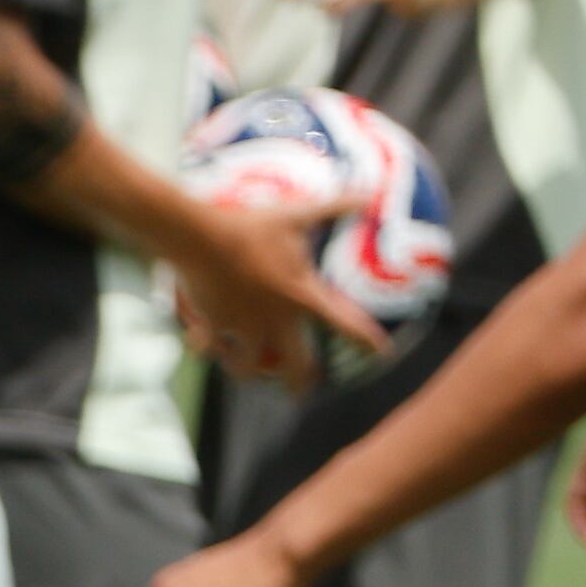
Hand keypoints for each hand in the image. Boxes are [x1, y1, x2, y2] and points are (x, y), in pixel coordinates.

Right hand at [173, 196, 386, 388]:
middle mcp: (276, 320)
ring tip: (247, 372)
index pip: (345, 326)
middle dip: (300, 385)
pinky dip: (208, 349)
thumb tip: (370, 193)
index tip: (382, 353)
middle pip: (296, 366)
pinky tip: (205, 348)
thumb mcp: (297, 214)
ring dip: (249, 372)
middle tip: (300, 393)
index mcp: (302, 296)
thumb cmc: (253, 226)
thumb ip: (336, 207)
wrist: (203, 237)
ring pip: (248, 368)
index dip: (367, 341)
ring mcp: (243, 327)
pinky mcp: (214, 326)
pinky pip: (211, 348)